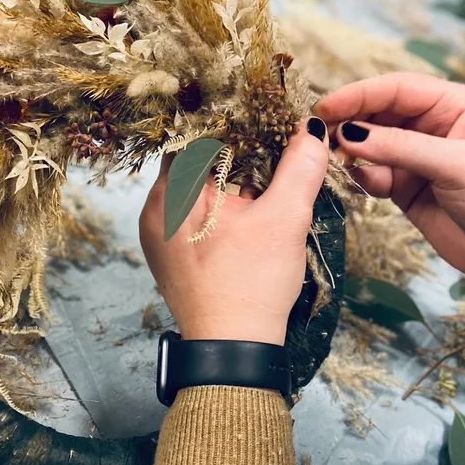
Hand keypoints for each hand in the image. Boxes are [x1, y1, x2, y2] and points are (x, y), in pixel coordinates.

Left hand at [139, 118, 329, 344]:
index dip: (231, 118)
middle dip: (234, 150)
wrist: (232, 349)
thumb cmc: (251, 284)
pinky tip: (248, 211)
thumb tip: (309, 128)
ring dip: (229, 179)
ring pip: (195, 187)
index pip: (194, 131)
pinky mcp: (171, 254)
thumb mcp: (284, 218)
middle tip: (270, 144)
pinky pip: (193, 213)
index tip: (261, 115)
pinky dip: (220, 205)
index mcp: (171, 191)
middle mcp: (155, 208)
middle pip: (195, 159)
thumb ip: (299, 166)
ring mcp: (159, 233)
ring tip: (264, 177)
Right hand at [317, 73, 464, 286]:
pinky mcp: (403, 187)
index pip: (395, 89)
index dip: (358, 95)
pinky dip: (361, 178)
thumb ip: (400, 147)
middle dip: (350, 124)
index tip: (325, 108)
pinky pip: (370, 174)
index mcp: (452, 105)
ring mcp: (414, 157)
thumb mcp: (455, 165)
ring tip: (341, 165)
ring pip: (369, 145)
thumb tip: (347, 134)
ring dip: (353, 154)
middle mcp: (430, 125)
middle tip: (322, 138)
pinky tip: (364, 187)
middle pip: (376, 113)